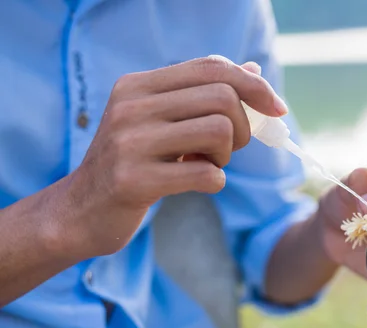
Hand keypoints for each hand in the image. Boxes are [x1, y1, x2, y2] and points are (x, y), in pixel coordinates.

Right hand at [60, 57, 286, 258]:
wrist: (80, 211)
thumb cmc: (132, 164)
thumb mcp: (160, 122)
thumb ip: (202, 96)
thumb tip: (253, 71)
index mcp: (138, 86)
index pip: (211, 67)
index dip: (254, 86)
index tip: (277, 109)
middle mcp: (131, 107)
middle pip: (223, 97)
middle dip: (244, 127)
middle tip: (227, 150)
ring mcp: (130, 143)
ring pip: (220, 131)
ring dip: (228, 155)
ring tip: (209, 164)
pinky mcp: (134, 180)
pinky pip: (207, 174)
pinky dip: (216, 181)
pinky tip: (200, 183)